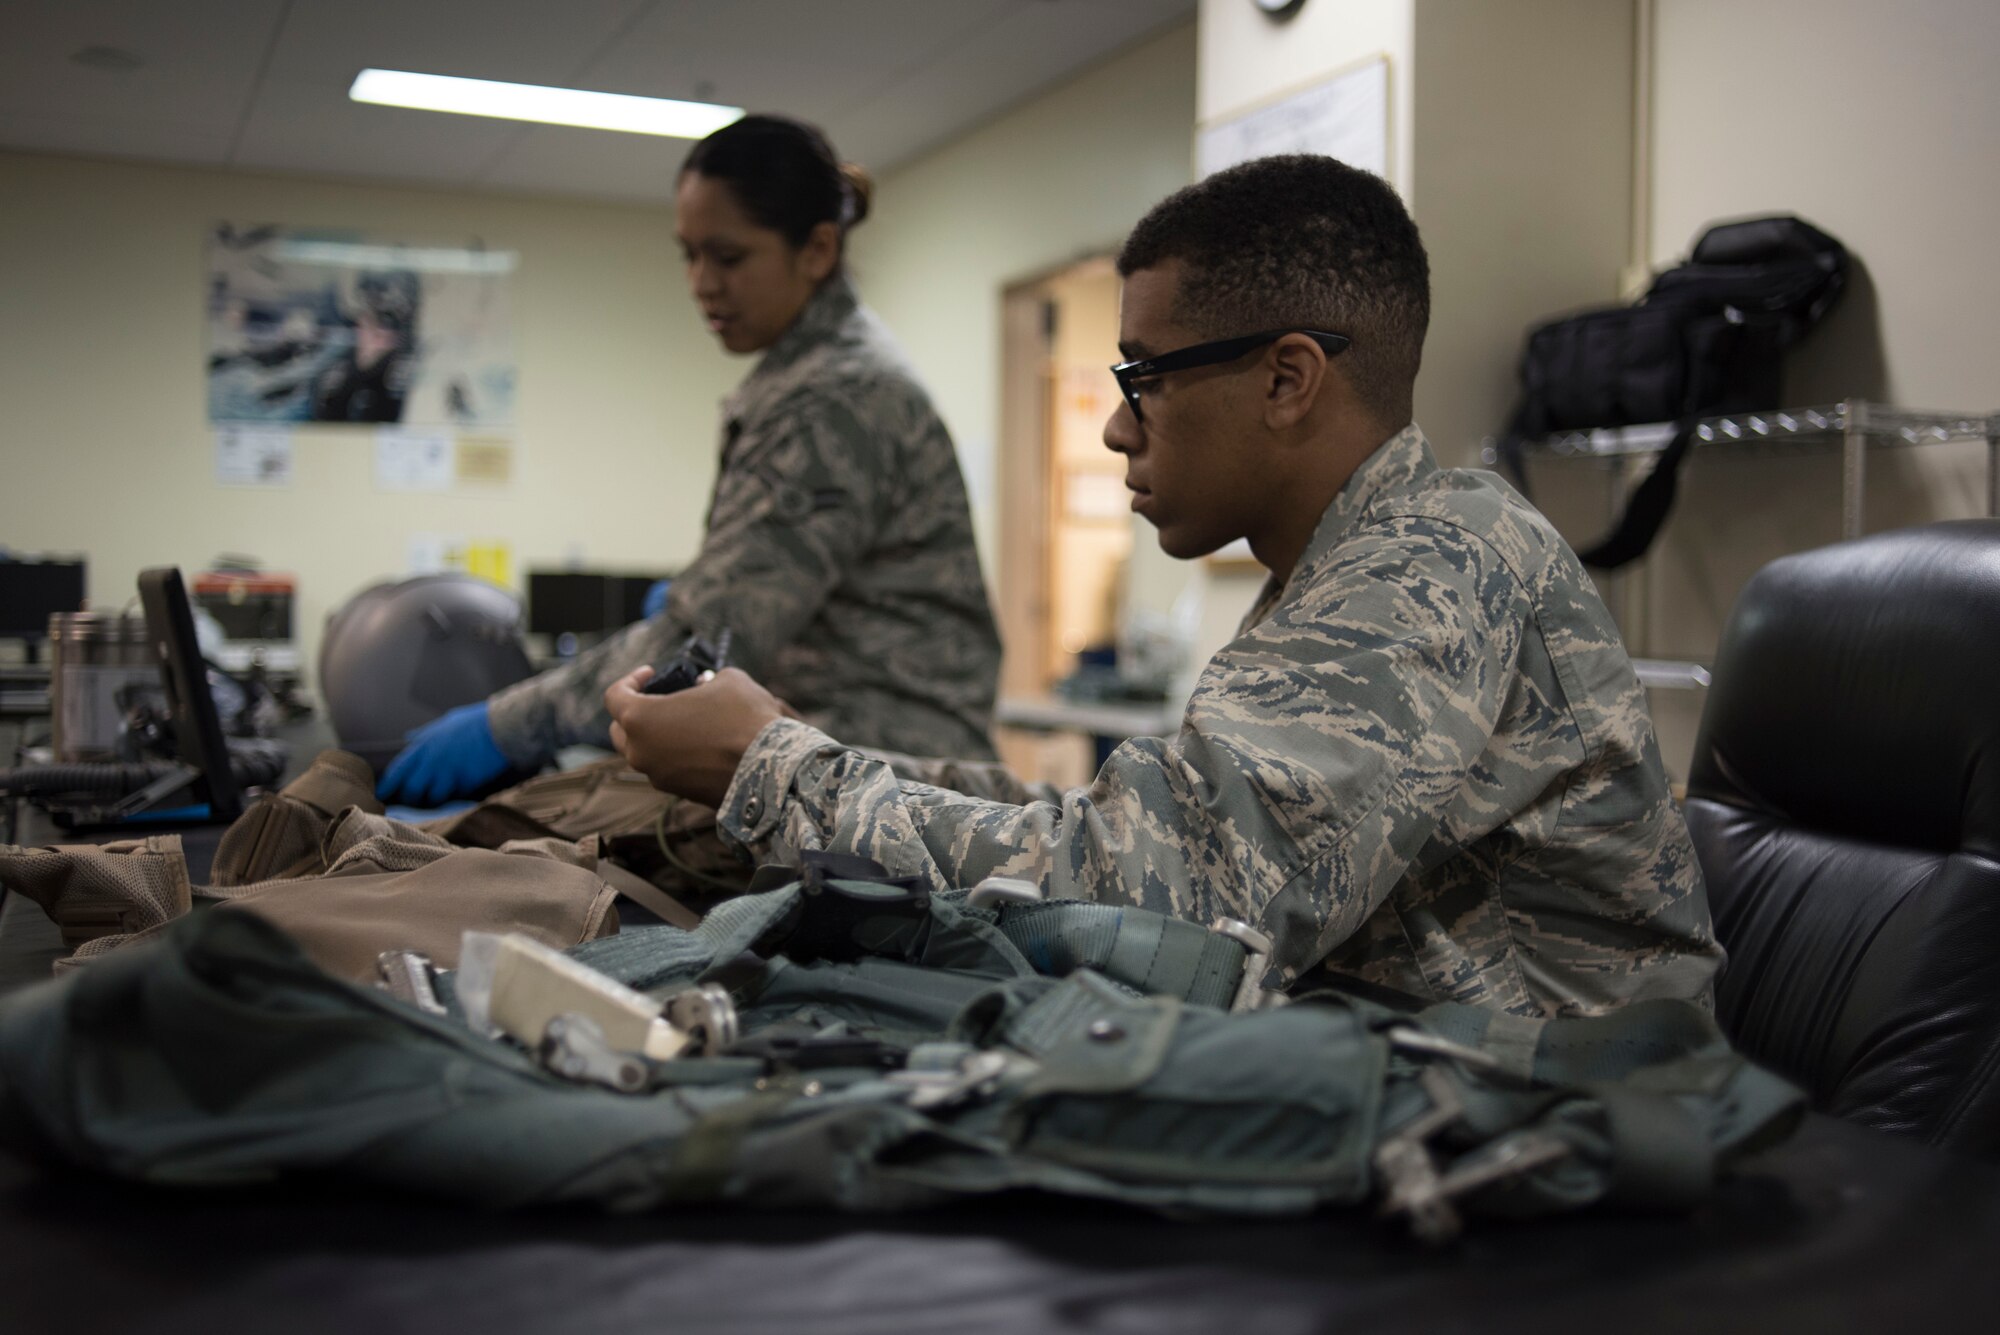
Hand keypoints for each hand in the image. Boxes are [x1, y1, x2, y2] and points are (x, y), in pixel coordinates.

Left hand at [377, 701, 509, 805]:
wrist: (500, 727)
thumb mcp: (444, 723)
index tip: (381, 794)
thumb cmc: (473, 722)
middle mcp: (432, 761)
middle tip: (415, 800)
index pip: (398, 770)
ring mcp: (449, 774)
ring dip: (436, 797)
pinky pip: (455, 795)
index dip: (388, 785)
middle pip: (413, 790)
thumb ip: (424, 734)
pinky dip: (456, 794)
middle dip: (412, 797)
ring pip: (433, 797)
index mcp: (424, 745)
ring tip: (441, 794)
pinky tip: (461, 787)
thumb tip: (408, 737)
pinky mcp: (465, 783)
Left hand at [605, 666, 784, 807]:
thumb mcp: (728, 680)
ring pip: (645, 753)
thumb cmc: (745, 717)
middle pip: (620, 731)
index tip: (651, 673)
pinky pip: (668, 770)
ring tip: (690, 721)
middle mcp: (641, 752)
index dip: (630, 680)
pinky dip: (677, 756)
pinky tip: (704, 744)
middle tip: (660, 700)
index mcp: (640, 719)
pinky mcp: (680, 793)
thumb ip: (706, 681)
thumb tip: (701, 689)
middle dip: (635, 713)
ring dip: (659, 736)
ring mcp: (658, 777)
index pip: (614, 697)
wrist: (770, 768)